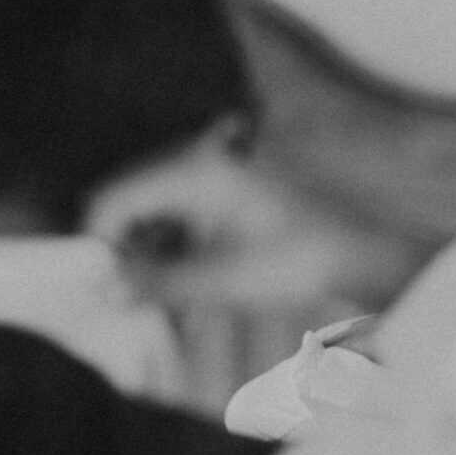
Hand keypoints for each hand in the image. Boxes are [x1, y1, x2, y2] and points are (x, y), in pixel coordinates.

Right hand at [83, 120, 419, 309]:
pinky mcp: (225, 186)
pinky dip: (170, 245)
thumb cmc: (297, 261)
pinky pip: (178, 211)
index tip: (98, 286)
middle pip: (129, 200)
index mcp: (192, 170)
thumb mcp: (219, 279)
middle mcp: (198, 158)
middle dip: (119, 249)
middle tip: (122, 296)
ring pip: (151, 208)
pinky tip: (179, 281)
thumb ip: (155, 282)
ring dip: (145, 251)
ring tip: (151, 295)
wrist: (358, 254)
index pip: (113, 198)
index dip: (97, 244)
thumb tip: (104, 288)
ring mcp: (213, 169)